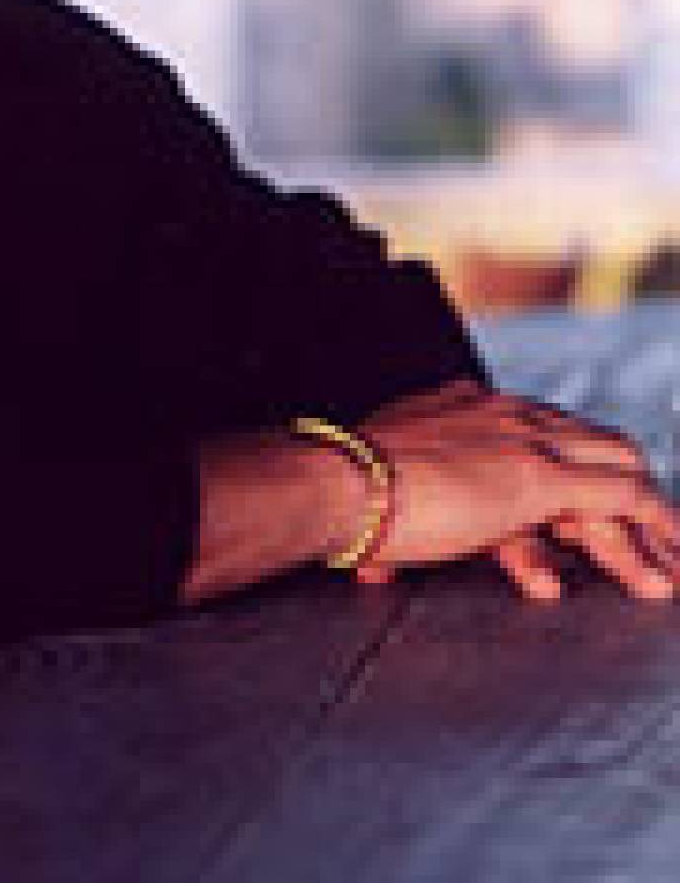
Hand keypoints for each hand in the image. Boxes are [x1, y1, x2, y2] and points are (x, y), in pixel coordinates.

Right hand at [353, 379, 679, 599]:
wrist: (332, 481)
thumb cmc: (340, 493)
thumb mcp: (383, 490)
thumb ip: (395, 510)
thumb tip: (380, 561)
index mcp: (463, 406)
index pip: (541, 430)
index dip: (569, 470)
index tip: (578, 513)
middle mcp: (501, 411)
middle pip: (591, 443)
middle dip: (624, 493)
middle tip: (647, 541)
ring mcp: (522, 439)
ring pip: (617, 468)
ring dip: (646, 524)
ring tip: (663, 571)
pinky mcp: (538, 476)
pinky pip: (622, 496)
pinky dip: (654, 528)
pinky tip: (664, 566)